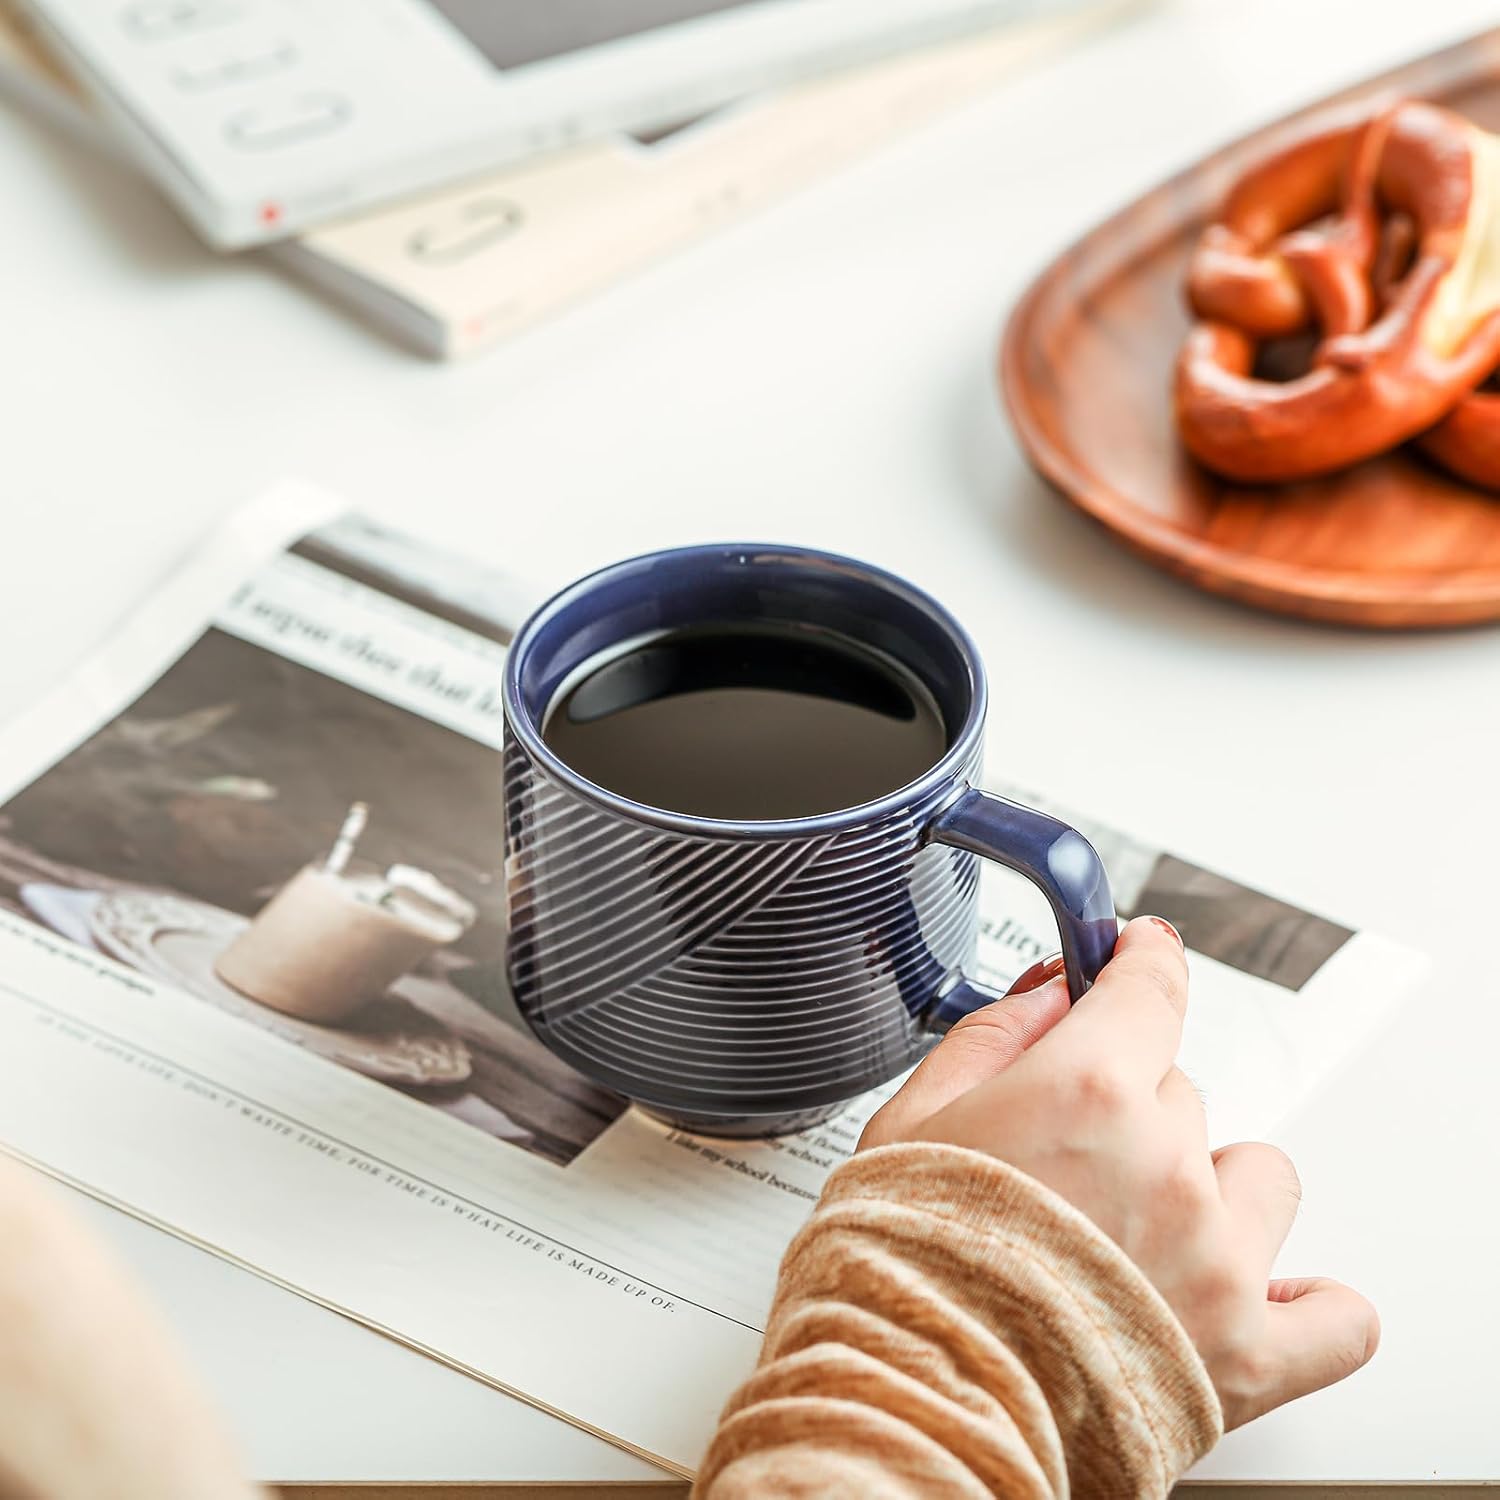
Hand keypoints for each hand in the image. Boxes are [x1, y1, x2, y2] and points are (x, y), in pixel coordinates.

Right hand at [860, 916, 1378, 1429]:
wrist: (911, 1399)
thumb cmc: (898, 1265)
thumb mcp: (910, 1117)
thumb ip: (993, 1036)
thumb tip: (1052, 991)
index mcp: (1085, 1092)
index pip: (1150, 988)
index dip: (1141, 961)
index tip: (1140, 956)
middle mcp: (1164, 1165)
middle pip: (1182, 1091)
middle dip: (1130, 1108)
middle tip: (1067, 1164)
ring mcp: (1215, 1261)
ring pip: (1259, 1176)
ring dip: (1212, 1188)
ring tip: (1142, 1236)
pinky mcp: (1247, 1357)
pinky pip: (1337, 1319)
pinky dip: (1307, 1306)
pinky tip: (1260, 1298)